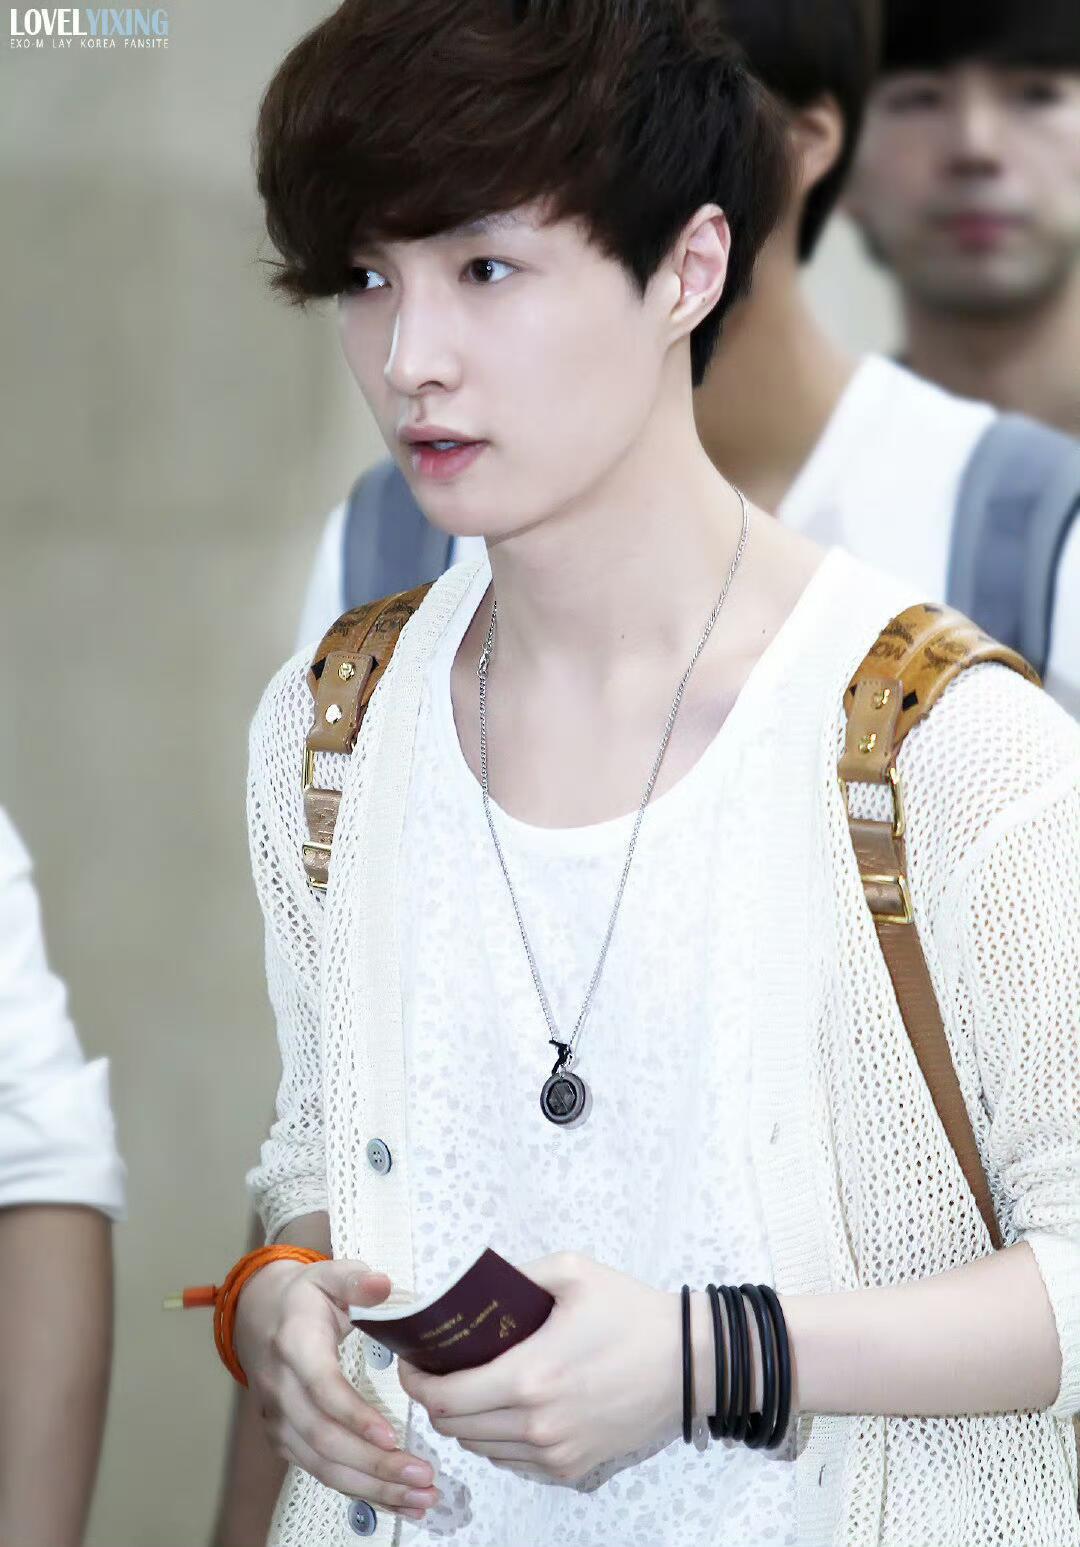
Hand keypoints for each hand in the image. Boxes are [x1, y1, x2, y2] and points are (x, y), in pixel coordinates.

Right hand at [233, 1258, 442, 1522]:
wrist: (261, 1317)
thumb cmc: (308, 1297)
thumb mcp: (330, 1274)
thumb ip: (356, 1280)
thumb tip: (383, 1284)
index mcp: (295, 1344)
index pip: (322, 1387)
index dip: (354, 1415)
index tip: (391, 1436)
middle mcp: (282, 1389)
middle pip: (324, 1438)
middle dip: (375, 1464)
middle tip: (423, 1476)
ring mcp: (280, 1420)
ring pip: (323, 1465)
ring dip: (373, 1487)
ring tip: (420, 1497)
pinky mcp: (286, 1440)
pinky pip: (322, 1472)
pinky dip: (360, 1490)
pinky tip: (397, 1499)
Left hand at [398, 1251, 682, 1486]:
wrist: (690, 1363)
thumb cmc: (632, 1314)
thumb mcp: (572, 1272)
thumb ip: (515, 1276)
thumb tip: (472, 1284)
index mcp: (529, 1376)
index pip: (444, 1397)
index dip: (415, 1381)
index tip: (411, 1362)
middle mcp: (536, 1425)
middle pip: (455, 1427)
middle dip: (434, 1398)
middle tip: (436, 1370)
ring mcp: (555, 1453)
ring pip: (480, 1448)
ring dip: (465, 1420)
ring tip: (471, 1386)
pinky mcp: (572, 1469)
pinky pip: (512, 1463)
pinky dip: (497, 1440)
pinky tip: (507, 1409)